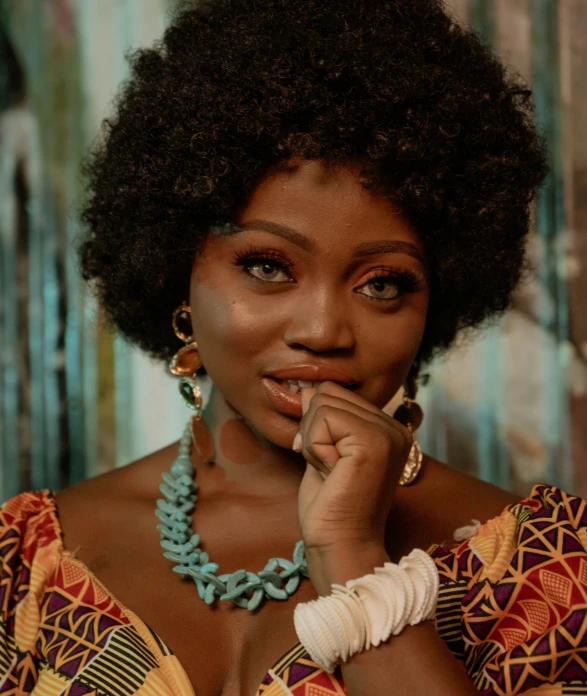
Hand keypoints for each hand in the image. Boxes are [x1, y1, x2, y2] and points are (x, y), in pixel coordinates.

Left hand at [296, 381, 412, 554]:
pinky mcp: (372, 441)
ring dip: (313, 439)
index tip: (327, 462)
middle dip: (313, 430)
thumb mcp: (323, 451)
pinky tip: (331, 472)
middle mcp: (394, 427)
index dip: (317, 425)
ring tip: (332, 471)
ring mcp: (387, 433)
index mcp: (387, 429)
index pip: (336, 393)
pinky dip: (314, 446)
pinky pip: (323, 418)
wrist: (340, 545)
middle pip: (329, 393)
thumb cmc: (330, 506)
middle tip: (328, 468)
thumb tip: (309, 388)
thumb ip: (321, 420)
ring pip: (322, 403)